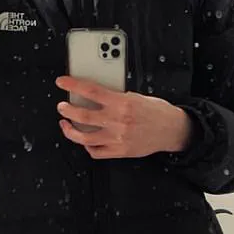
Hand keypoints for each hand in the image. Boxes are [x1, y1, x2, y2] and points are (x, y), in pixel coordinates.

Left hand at [55, 76, 192, 159]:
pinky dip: (87, 146)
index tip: (62, 81)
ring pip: (84, 137)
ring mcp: (117, 138)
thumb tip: (94, 95)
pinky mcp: (119, 151)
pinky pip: (96, 152)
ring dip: (70, 130)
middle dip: (67, 109)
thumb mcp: (136, 96)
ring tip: (66, 124)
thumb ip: (116, 97)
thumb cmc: (157, 111)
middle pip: (82, 115)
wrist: (171, 130)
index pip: (91, 91)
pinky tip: (84, 140)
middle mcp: (117, 121)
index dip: (73, 85)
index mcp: (122, 103)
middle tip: (62, 106)